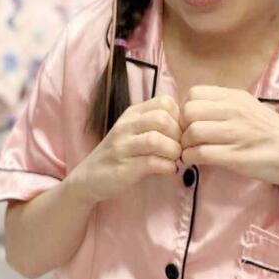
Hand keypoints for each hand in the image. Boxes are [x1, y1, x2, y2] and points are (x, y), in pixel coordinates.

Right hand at [67, 95, 182, 203]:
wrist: (89, 177)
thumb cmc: (120, 154)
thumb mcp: (134, 131)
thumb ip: (155, 124)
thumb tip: (189, 126)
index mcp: (132, 113)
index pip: (164, 102)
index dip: (180, 117)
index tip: (180, 133)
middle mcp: (126, 126)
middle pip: (162, 119)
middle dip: (179, 136)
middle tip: (181, 149)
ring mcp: (122, 146)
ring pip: (157, 140)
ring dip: (174, 152)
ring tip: (176, 160)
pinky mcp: (123, 167)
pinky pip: (152, 163)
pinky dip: (168, 167)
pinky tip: (170, 170)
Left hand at [179, 85, 278, 185]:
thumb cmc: (271, 133)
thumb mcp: (249, 108)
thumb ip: (223, 105)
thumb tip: (191, 108)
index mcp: (236, 98)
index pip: (194, 93)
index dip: (185, 108)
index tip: (189, 121)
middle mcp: (236, 112)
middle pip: (189, 112)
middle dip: (181, 126)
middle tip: (186, 138)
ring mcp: (237, 134)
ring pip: (193, 133)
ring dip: (185, 144)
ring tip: (189, 150)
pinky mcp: (237, 156)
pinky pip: (201, 154)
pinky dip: (191, 158)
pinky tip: (194, 160)